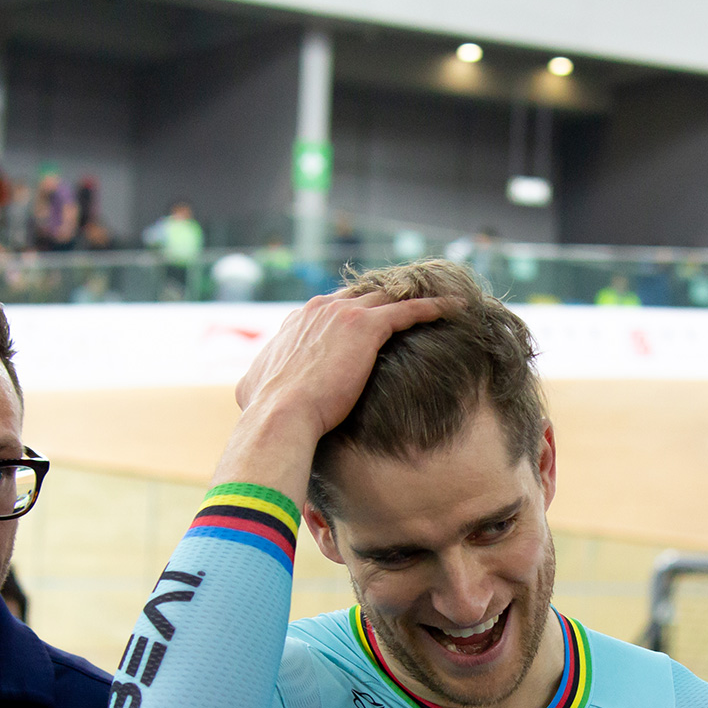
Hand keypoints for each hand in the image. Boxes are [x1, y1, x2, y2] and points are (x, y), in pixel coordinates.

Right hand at [233, 290, 446, 439]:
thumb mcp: (251, 386)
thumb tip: (252, 388)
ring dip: (412, 295)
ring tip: (438, 299)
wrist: (281, 414)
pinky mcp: (367, 327)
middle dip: (386, 297)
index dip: (354, 312)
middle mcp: (321, 307)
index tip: (370, 321)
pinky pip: (409, 310)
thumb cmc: (266, 409)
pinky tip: (455, 308)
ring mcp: (344, 314)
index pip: (334, 306)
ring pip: (388, 295)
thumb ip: (259, 377)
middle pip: (363, 294)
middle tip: (410, 303)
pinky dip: (433, 308)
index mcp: (299, 319)